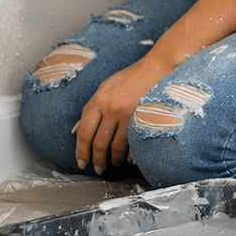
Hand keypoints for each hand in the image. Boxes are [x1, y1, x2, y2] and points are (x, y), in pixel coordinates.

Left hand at [74, 51, 171, 172]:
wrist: (156, 67)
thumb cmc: (132, 76)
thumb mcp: (106, 87)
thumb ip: (91, 107)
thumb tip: (78, 129)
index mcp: (98, 99)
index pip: (83, 131)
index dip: (80, 150)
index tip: (81, 160)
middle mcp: (109, 107)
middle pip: (96, 141)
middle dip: (95, 159)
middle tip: (97, 168)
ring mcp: (125, 112)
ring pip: (113, 144)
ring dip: (111, 159)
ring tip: (112, 164)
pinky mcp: (139, 116)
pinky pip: (130, 140)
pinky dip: (127, 152)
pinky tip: (127, 158)